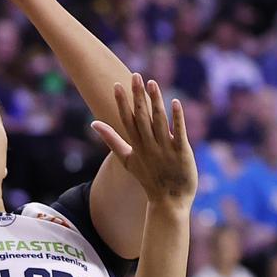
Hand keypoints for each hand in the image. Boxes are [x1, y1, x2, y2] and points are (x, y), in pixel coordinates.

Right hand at [91, 74, 197, 211]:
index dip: (122, 103)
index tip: (117, 85)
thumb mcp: (126, 159)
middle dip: (138, 96)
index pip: (127, 120)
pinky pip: (178, 132)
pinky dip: (177, 117)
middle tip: (136, 76)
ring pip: (159, 121)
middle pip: (142, 117)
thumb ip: (111, 140)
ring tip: (152, 83)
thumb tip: (94, 124)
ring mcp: (165, 148)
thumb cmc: (148, 178)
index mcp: (136, 146)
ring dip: (156, 101)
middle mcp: (149, 145)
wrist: (169, 201)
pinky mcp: (182, 152)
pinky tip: (175, 102)